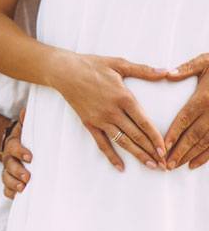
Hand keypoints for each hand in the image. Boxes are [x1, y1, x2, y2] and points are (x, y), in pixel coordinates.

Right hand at [2, 109, 31, 198]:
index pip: (14, 147)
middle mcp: (8, 158)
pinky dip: (10, 193)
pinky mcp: (10, 181)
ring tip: (23, 188)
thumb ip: (26, 121)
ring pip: (6, 178)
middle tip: (28, 177)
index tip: (30, 157)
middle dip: (17, 171)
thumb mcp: (27, 127)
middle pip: (9, 165)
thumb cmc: (28, 137)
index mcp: (13, 145)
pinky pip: (6, 189)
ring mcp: (8, 170)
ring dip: (13, 184)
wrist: (21, 146)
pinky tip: (18, 196)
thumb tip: (25, 111)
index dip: (20, 152)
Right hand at [54, 53, 166, 171]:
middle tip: (163, 164)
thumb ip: (144, 70)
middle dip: (151, 151)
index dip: (155, 137)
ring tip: (150, 166)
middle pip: (136, 135)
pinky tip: (121, 167)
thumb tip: (166, 72)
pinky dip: (112, 157)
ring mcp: (100, 120)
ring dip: (137, 155)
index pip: (144, 122)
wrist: (65, 72)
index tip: (164, 149)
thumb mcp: (119, 63)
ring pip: (122, 142)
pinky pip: (102, 144)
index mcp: (123, 97)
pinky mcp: (89, 124)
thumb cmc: (92, 65)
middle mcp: (112, 112)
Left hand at [165, 53, 208, 169]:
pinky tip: (193, 165)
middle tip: (165, 164)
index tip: (163, 145)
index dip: (174, 133)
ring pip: (204, 143)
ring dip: (189, 156)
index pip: (185, 118)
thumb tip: (169, 74)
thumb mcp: (205, 61)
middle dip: (179, 151)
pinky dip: (205, 156)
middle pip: (193, 135)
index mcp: (204, 97)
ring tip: (174, 166)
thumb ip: (187, 68)